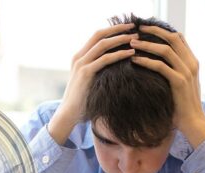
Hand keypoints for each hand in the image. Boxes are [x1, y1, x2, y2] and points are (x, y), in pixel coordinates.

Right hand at [48, 23, 137, 144]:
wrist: (68, 114)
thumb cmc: (82, 101)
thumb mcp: (90, 82)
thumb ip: (99, 72)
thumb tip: (117, 69)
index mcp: (79, 57)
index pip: (96, 36)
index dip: (112, 30)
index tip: (128, 28)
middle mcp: (78, 57)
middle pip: (99, 35)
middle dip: (118, 29)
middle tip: (134, 26)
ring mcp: (80, 64)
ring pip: (102, 44)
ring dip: (120, 38)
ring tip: (135, 37)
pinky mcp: (85, 73)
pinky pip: (104, 59)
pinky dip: (119, 54)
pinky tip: (131, 52)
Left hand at [130, 26, 204, 148]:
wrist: (193, 123)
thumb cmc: (181, 106)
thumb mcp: (179, 85)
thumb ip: (172, 72)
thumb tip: (154, 65)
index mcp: (192, 62)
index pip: (178, 38)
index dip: (161, 31)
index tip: (145, 29)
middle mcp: (191, 63)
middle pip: (173, 38)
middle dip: (154, 31)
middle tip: (137, 29)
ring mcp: (187, 72)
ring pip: (165, 49)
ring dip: (147, 44)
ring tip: (132, 43)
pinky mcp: (179, 82)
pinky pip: (161, 66)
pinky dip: (146, 61)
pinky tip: (134, 60)